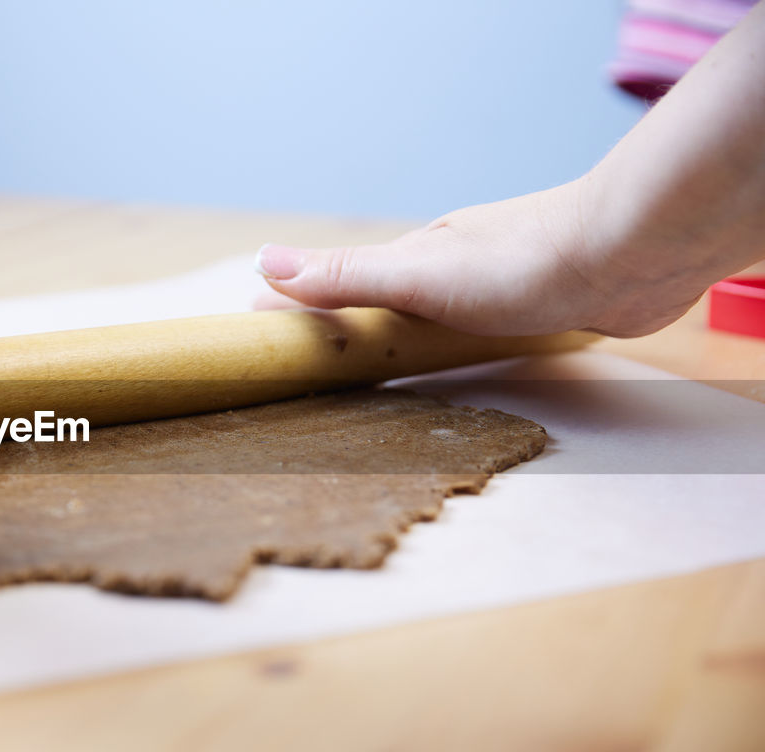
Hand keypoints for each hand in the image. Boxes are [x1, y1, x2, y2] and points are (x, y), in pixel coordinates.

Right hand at [254, 179, 709, 338]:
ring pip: (434, 312)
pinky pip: (482, 327)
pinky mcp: (539, 306)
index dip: (299, 303)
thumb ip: (346, 276)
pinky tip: (470, 351)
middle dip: (343, 317)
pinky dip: (458, 339)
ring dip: (403, 329)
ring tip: (377, 358)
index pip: (340, 280)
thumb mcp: (416, 275)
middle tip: (309, 350)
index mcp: (416, 255)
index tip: (261, 323)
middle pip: (382, 295)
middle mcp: (450, 267)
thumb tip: (263, 264)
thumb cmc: (521, 263)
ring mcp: (494, 286)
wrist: (629, 255)